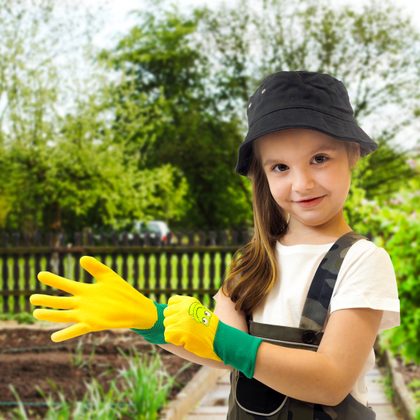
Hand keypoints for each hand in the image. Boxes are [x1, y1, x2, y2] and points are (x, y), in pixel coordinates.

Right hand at [30, 256, 157, 341]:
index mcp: (86, 291)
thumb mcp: (108, 276)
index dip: (53, 280)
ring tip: (36, 313)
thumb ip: (96, 267)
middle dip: (47, 300)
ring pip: (64, 315)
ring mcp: (86, 314)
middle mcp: (83, 303)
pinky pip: (76, 330)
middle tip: (32, 298)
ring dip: (51, 315)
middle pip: (61, 301)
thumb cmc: (122, 291)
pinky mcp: (93, 324)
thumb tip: (82, 258)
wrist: (135, 307)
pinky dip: (66, 334)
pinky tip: (54, 337)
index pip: (66, 285)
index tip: (40, 274)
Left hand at [163, 295, 221, 360]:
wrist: (219, 339)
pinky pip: (168, 335)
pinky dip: (174, 340)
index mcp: (189, 301)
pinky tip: (185, 340)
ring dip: (174, 331)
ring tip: (186, 334)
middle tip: (184, 328)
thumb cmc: (209, 326)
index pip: (171, 302)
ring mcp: (181, 320)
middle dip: (173, 322)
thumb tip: (168, 310)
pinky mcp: (180, 333)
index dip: (174, 310)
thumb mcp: (198, 310)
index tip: (181, 317)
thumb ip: (185, 308)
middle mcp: (184, 308)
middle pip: (167, 314)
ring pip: (167, 325)